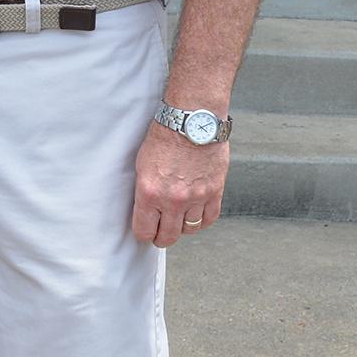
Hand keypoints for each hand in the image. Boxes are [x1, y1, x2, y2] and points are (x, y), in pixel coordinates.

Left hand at [130, 125, 227, 246]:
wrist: (191, 120)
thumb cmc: (165, 136)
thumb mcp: (142, 164)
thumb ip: (146, 191)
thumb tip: (147, 210)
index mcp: (149, 192)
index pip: (144, 231)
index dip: (144, 234)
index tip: (145, 231)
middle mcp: (172, 199)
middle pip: (167, 237)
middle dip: (161, 237)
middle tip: (161, 233)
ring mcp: (196, 197)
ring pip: (189, 229)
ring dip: (182, 227)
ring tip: (178, 220)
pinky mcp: (214, 191)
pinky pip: (209, 219)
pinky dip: (202, 221)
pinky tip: (196, 215)